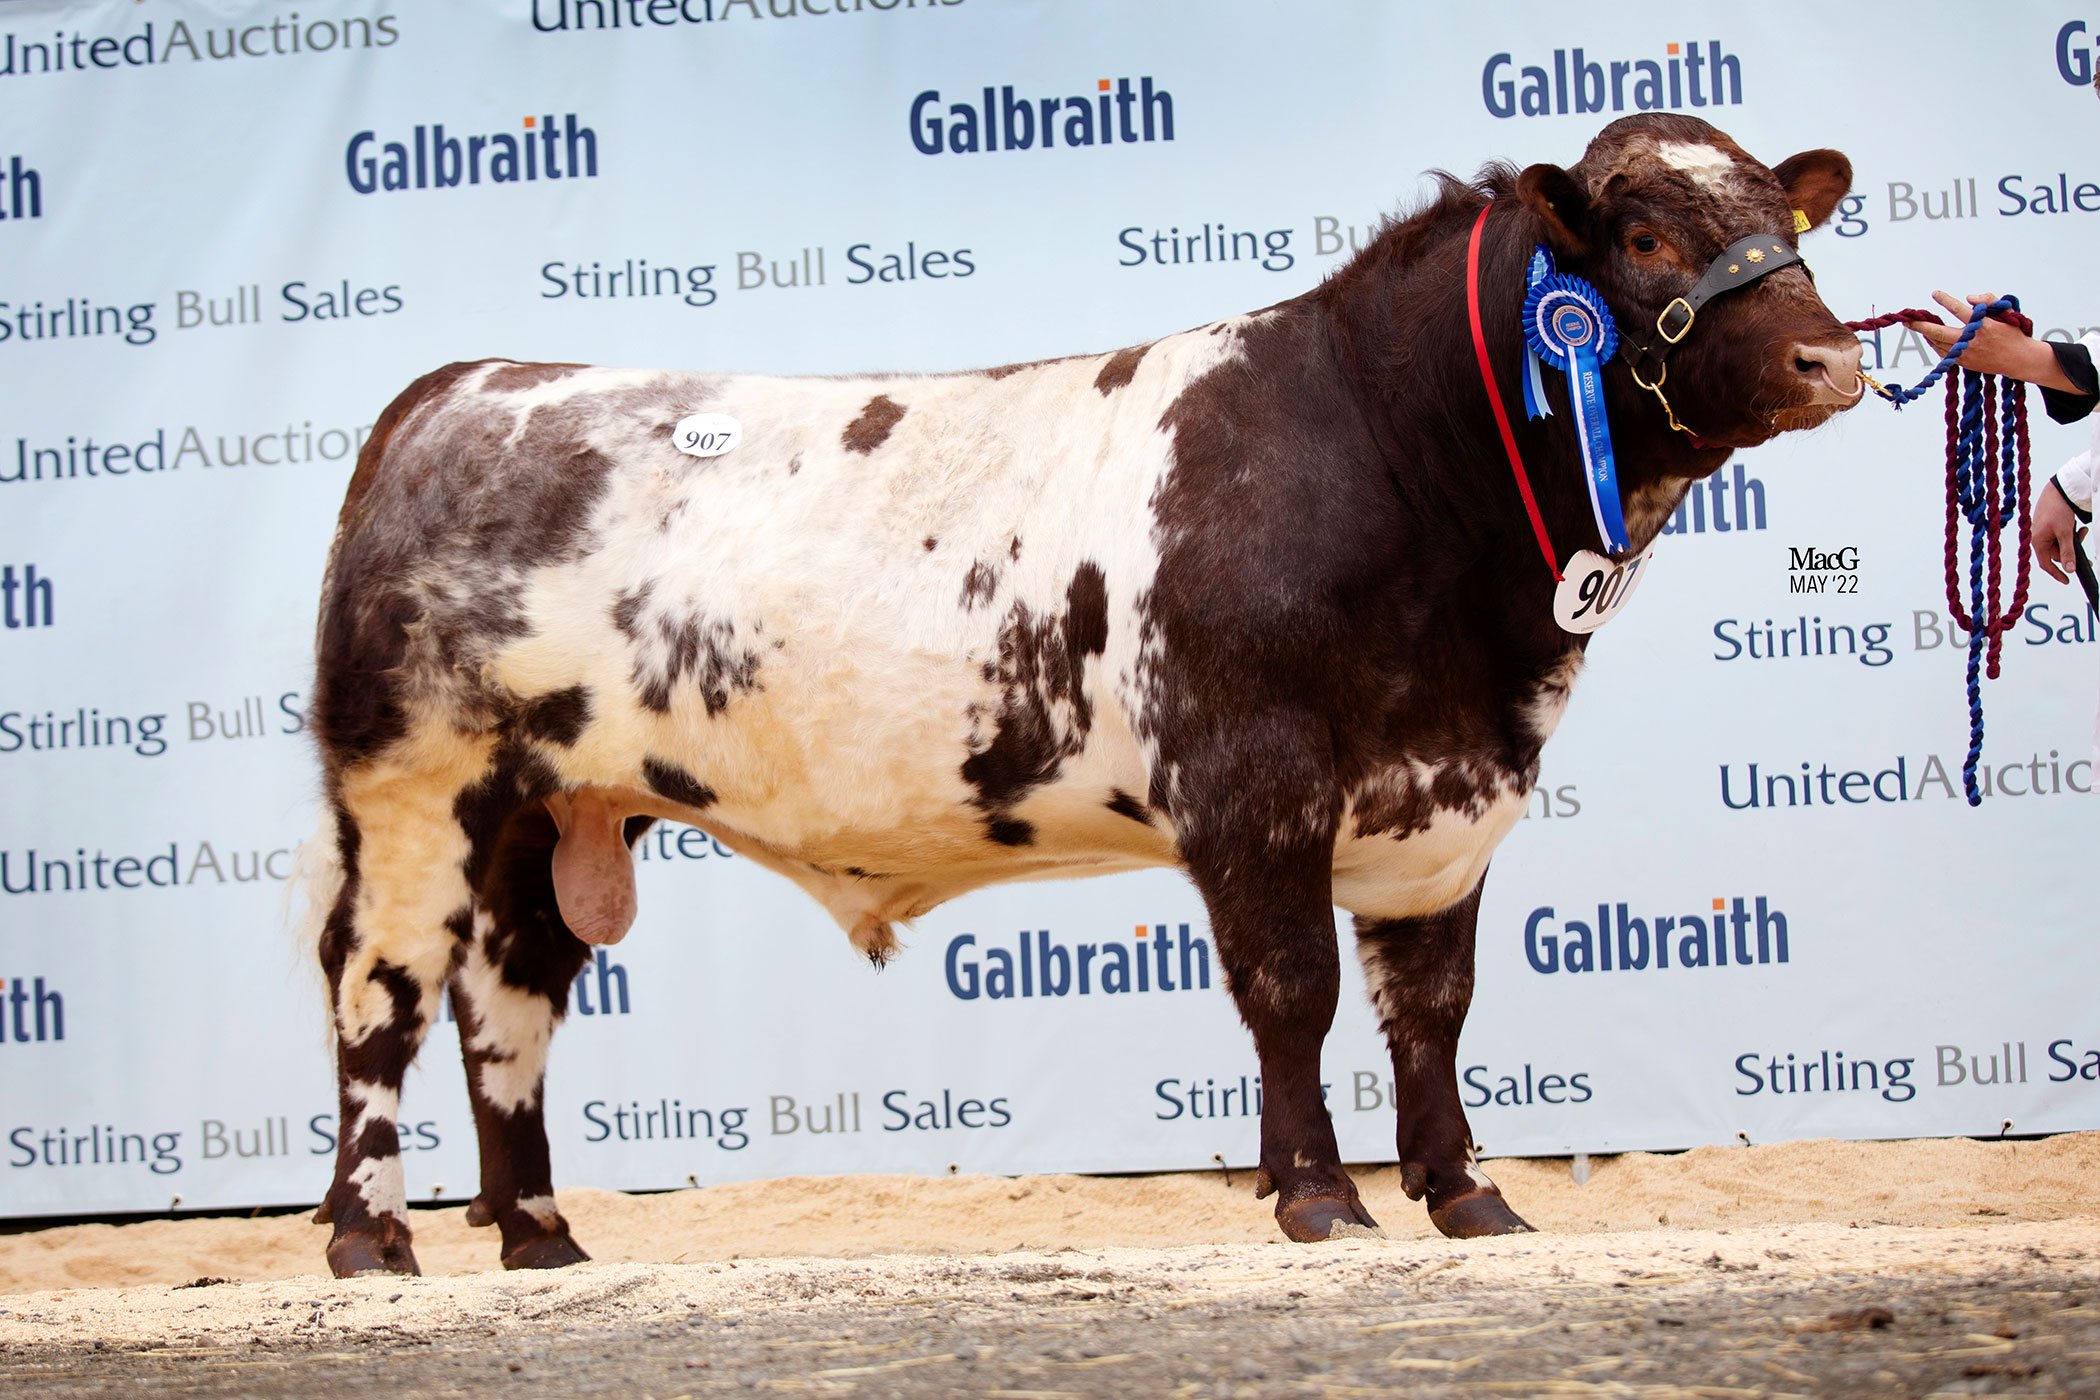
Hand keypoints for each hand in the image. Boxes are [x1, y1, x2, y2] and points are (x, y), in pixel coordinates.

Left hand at [1901, 291, 2073, 389]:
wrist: (2018, 359)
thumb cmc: (2011, 331)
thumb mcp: (2006, 311)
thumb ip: (1988, 300)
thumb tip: (1967, 298)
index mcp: (1983, 326)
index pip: (1960, 310)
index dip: (1946, 301)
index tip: (1935, 293)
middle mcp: (1971, 341)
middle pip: (1939, 332)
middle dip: (1920, 325)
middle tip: (1907, 319)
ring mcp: (1965, 354)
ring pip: (1937, 343)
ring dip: (1925, 334)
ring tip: (1915, 325)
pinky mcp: (1962, 363)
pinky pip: (1942, 352)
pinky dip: (1934, 343)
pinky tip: (1929, 336)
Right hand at [2032, 481, 2084, 585]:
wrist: (2057, 490)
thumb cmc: (2058, 510)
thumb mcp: (2065, 533)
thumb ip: (2068, 552)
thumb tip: (2070, 569)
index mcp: (2038, 542)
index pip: (2047, 564)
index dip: (2057, 573)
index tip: (2068, 580)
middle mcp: (2039, 538)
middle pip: (2057, 553)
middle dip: (2072, 551)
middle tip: (2085, 550)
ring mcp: (2044, 532)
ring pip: (2060, 544)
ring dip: (2073, 541)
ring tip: (2082, 531)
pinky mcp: (2049, 525)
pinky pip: (2060, 535)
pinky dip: (2070, 534)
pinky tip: (2077, 527)